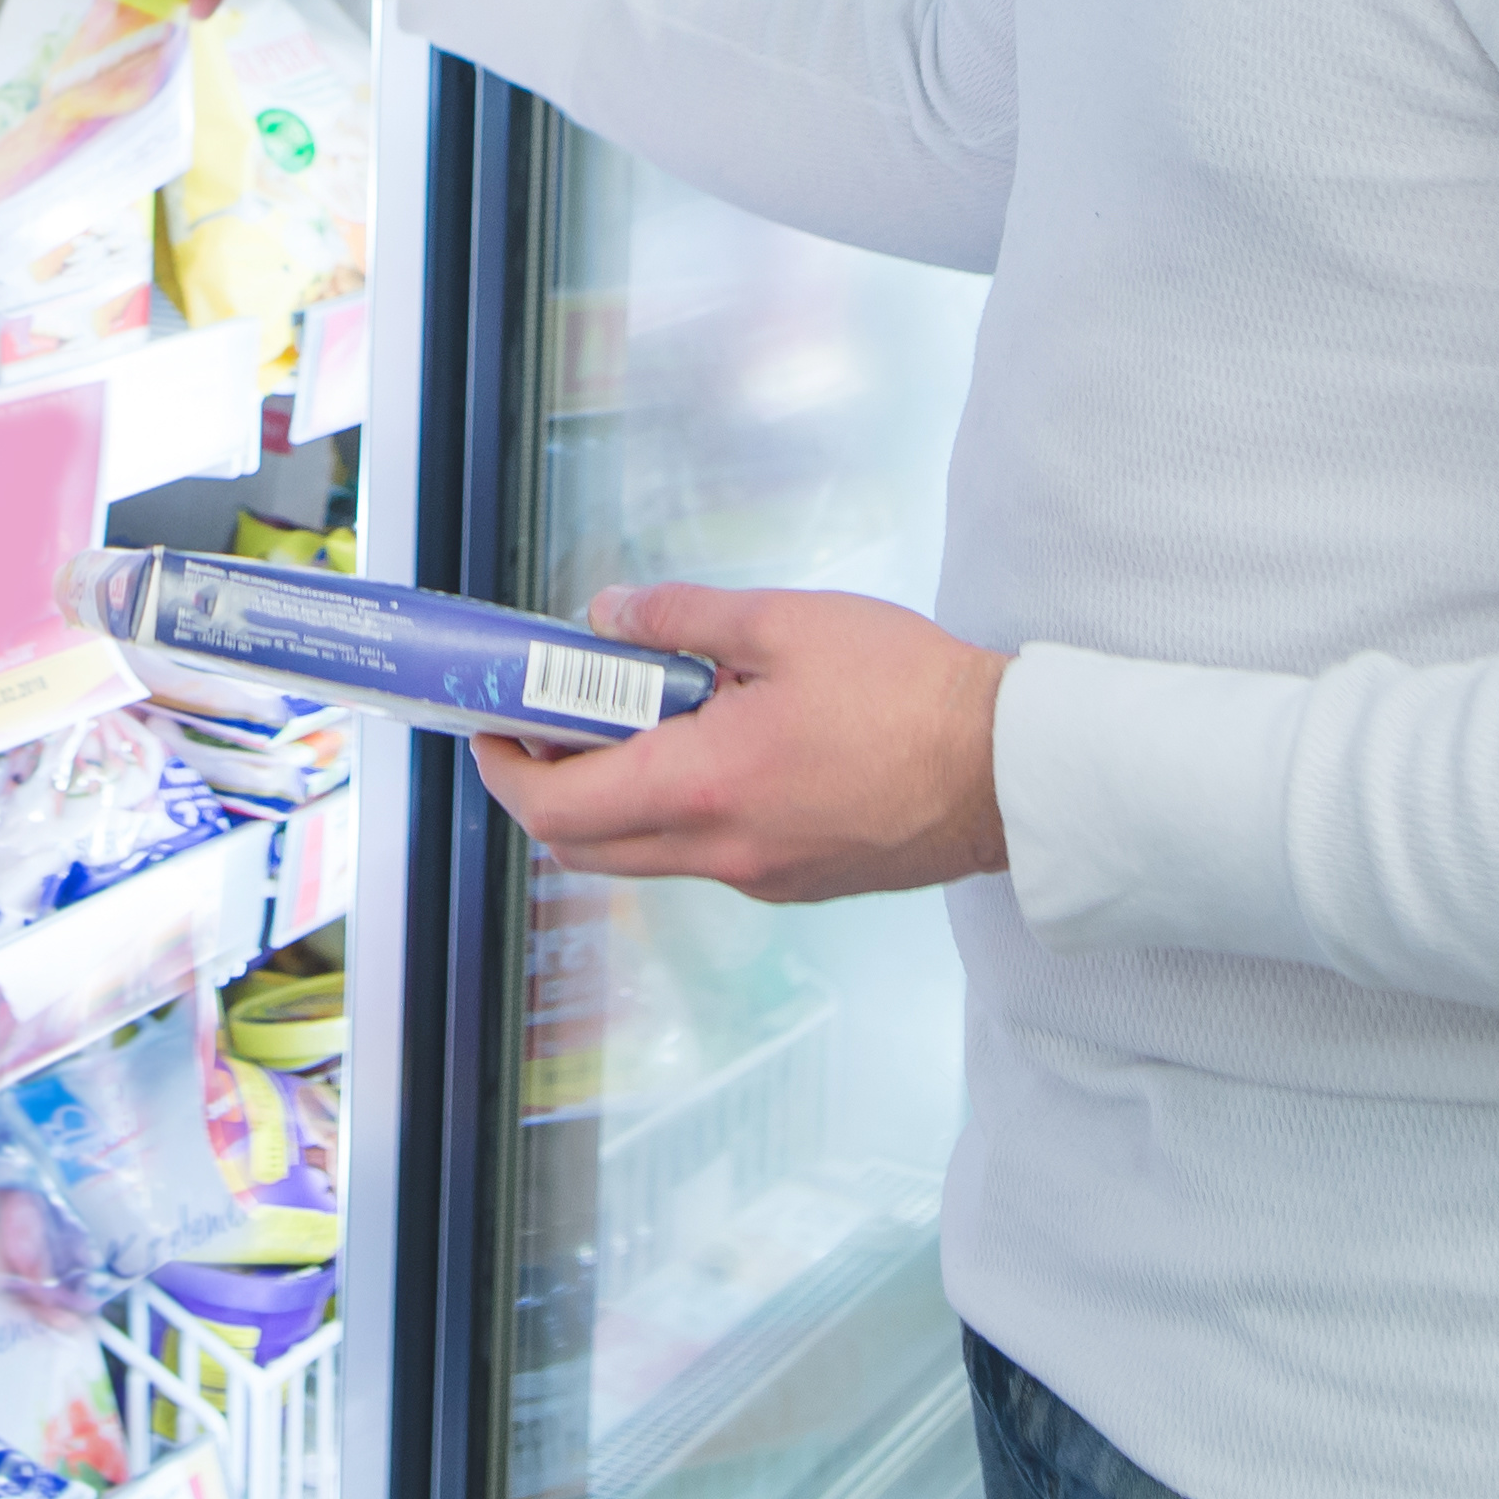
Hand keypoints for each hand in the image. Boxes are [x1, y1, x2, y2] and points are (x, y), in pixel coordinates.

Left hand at [468, 584, 1014, 902]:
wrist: (1007, 770)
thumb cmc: (909, 692)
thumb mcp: (784, 623)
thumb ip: (681, 618)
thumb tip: (606, 617)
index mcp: (703, 787)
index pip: (556, 809)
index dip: (502, 770)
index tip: (491, 724)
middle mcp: (720, 852)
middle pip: (583, 847)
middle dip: (545, 786)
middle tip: (548, 719)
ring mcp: (759, 879)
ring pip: (642, 855)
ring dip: (613, 797)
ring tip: (640, 715)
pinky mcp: (796, 881)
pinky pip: (702, 856)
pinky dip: (675, 809)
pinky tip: (714, 744)